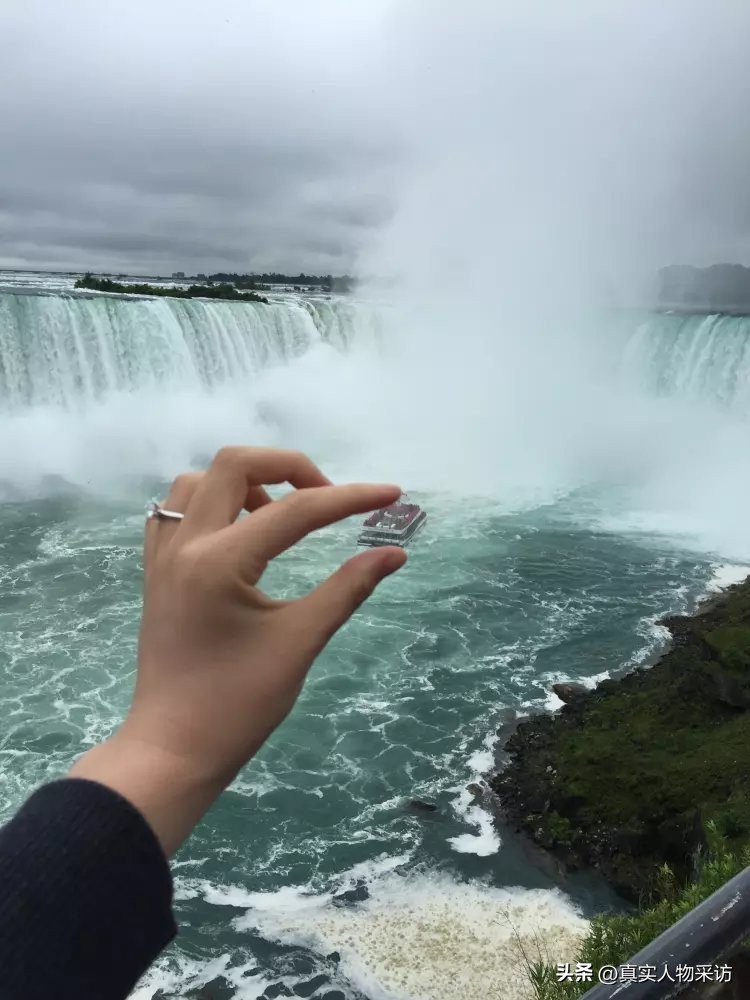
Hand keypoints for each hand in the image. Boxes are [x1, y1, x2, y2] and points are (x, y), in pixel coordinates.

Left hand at [70, 446, 405, 852]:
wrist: (173, 748)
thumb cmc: (237, 705)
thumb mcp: (299, 643)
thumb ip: (347, 589)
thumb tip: (395, 554)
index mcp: (219, 562)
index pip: (294, 511)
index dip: (348, 498)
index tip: (391, 494)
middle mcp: (184, 545)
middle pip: (233, 464)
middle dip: (289, 467)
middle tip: (326, 500)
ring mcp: (163, 555)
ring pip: (199, 482)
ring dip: (246, 482)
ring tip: (281, 515)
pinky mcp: (156, 571)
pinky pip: (177, 511)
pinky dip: (211, 503)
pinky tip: (239, 530)